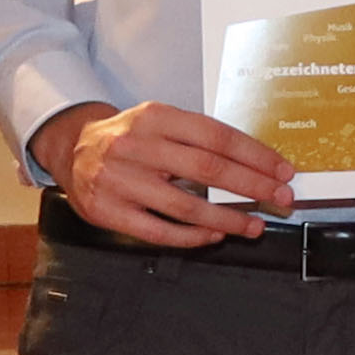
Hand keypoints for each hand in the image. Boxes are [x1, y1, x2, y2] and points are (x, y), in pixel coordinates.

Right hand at [39, 100, 285, 243]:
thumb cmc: (128, 138)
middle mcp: (136, 146)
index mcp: (155, 118)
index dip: (256, 156)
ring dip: (228, 219)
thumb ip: (198, 139)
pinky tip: (215, 235)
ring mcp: (120, 181)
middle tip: (282, 198)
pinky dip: (192, 236)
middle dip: (253, 185)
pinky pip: (159, 231)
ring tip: (255, 225)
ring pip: (186, 205)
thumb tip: (255, 164)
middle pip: (208, 169)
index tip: (283, 171)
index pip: (217, 137)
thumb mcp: (158, 122)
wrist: (71, 149)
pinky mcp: (108, 211)